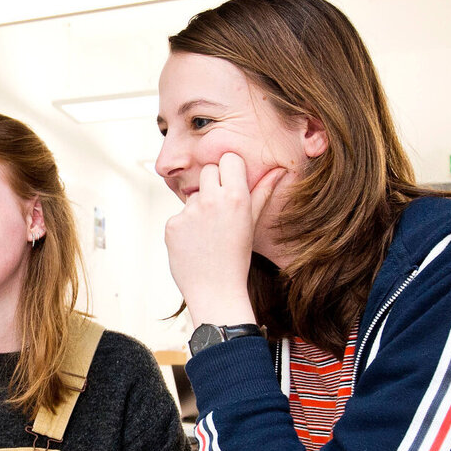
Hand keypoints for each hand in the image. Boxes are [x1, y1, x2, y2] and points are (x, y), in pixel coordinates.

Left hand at [165, 152, 286, 325]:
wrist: (216, 291)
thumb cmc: (237, 259)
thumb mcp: (252, 223)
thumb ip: (262, 193)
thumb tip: (278, 170)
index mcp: (235, 197)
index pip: (228, 158)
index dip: (230, 169)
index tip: (231, 181)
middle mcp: (211, 200)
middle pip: (208, 170)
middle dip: (214, 183)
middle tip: (220, 209)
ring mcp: (189, 212)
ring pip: (193, 195)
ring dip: (199, 208)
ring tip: (209, 234)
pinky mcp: (172, 224)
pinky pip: (179, 215)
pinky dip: (185, 227)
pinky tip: (195, 244)